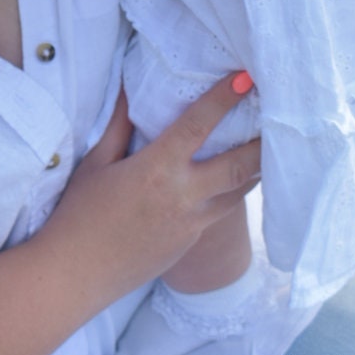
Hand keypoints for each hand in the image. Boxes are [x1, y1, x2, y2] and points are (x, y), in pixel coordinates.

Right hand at [43, 77, 260, 299]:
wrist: (76, 275)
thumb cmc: (78, 215)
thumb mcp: (96, 164)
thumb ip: (120, 127)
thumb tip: (131, 90)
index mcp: (157, 169)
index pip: (198, 125)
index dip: (224, 98)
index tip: (246, 79)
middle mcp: (183, 196)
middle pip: (240, 166)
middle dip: (263, 142)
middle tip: (279, 120)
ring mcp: (192, 224)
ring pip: (238, 193)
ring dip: (255, 170)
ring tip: (268, 148)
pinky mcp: (190, 242)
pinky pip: (218, 212)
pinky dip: (228, 193)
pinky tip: (230, 181)